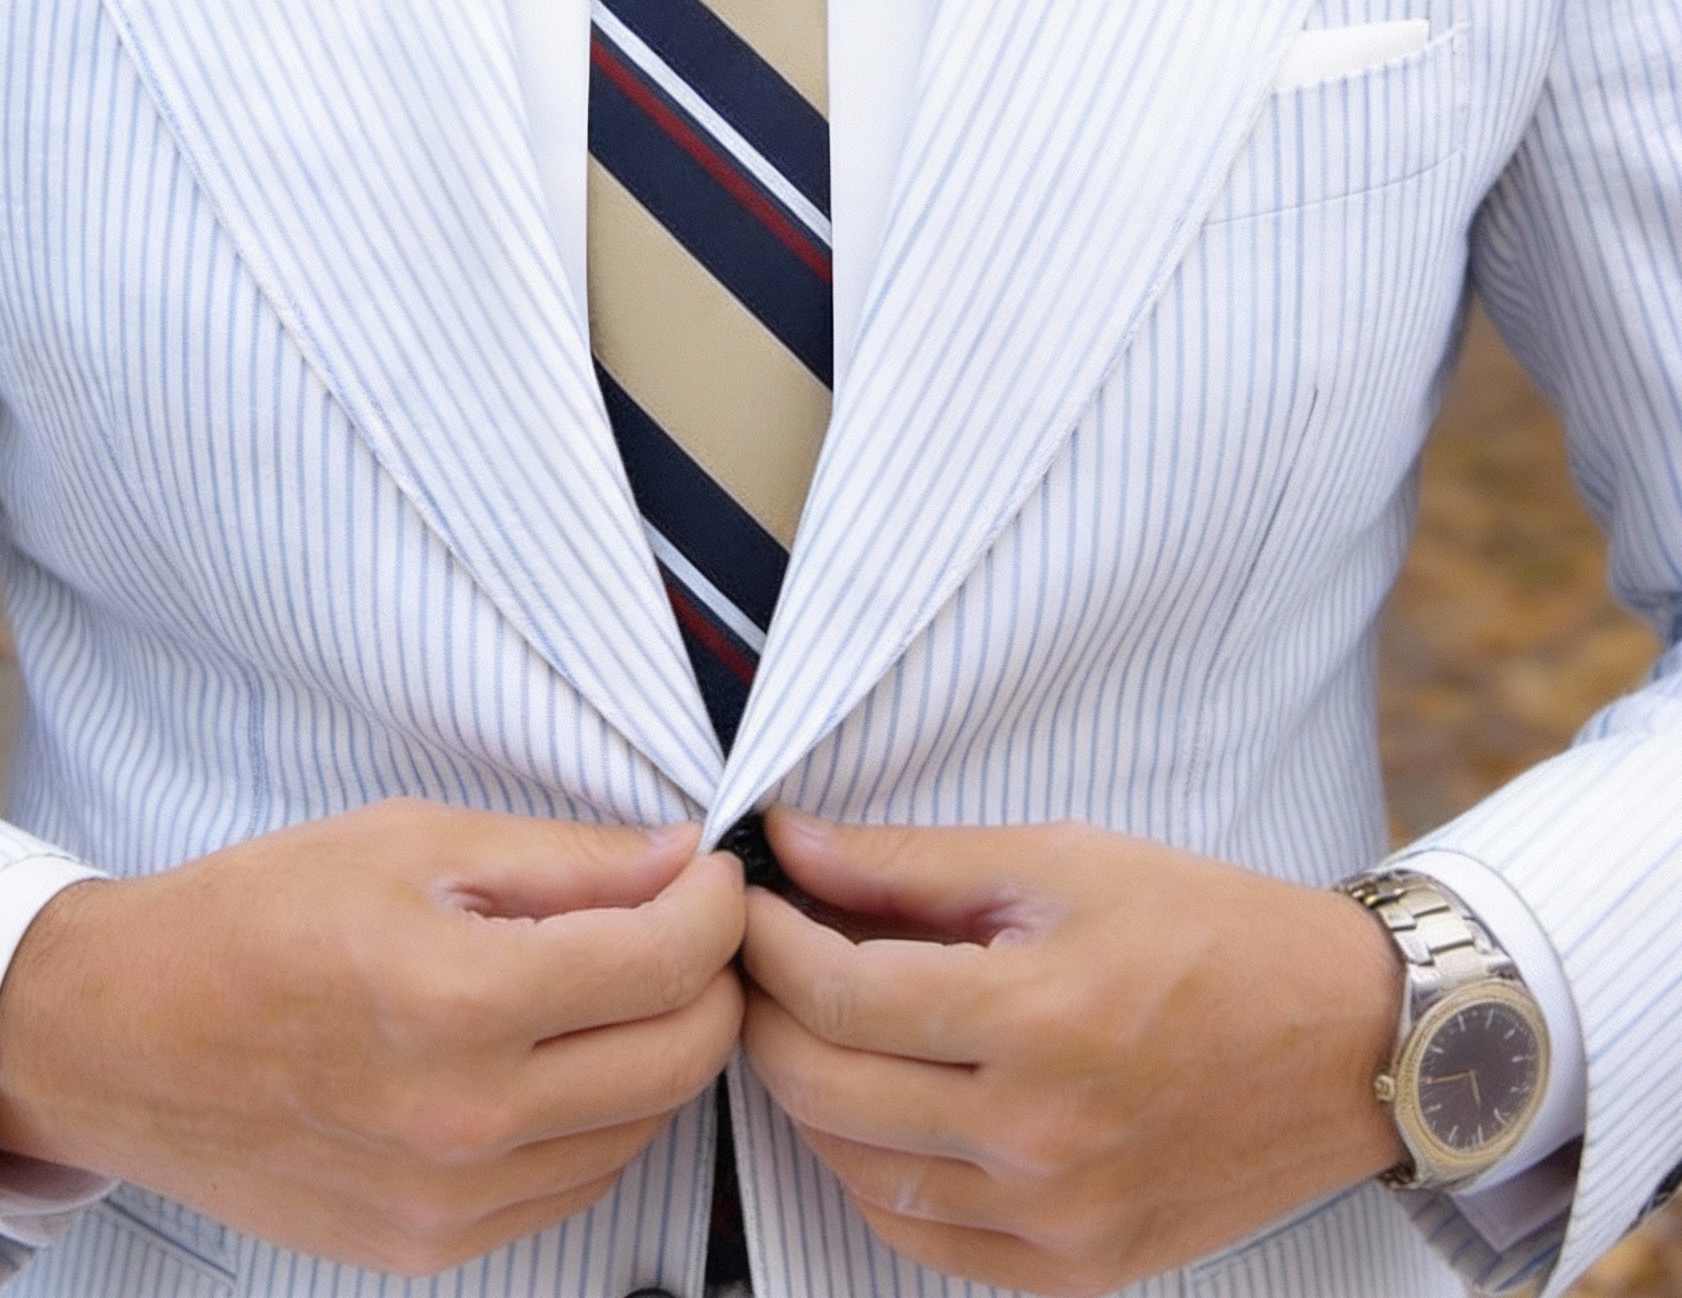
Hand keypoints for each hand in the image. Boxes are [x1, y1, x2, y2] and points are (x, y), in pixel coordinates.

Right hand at [0, 799, 744, 1275]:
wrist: (122, 1036)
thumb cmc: (258, 913)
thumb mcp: (413, 843)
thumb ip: (567, 860)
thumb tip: (684, 859)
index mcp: (459, 999)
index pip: (664, 960)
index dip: (715, 903)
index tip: (713, 867)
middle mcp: (465, 1121)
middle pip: (680, 1056)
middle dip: (714, 976)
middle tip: (689, 918)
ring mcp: (449, 1203)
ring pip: (643, 1127)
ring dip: (666, 1047)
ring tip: (630, 978)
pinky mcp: (428, 1247)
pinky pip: (577, 1184)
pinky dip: (605, 1114)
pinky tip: (569, 1052)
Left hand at [741, 810, 1402, 1297]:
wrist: (1350, 1042)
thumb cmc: (1208, 930)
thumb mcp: (1058, 863)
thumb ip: (908, 863)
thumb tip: (789, 842)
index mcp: (1041, 1019)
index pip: (840, 997)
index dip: (768, 943)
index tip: (747, 899)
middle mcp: (1043, 1139)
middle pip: (827, 1090)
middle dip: (767, 1013)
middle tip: (761, 957)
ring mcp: (1061, 1221)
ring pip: (857, 1172)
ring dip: (809, 1093)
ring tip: (815, 1021)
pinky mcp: (1079, 1272)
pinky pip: (922, 1238)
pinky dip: (871, 1172)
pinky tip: (876, 1106)